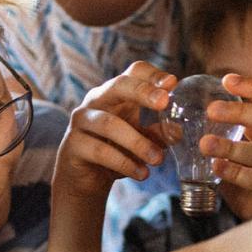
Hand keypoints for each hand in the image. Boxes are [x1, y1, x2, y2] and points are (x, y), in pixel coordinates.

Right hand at [54, 61, 174, 198]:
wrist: (86, 179)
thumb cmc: (117, 150)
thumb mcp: (142, 138)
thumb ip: (159, 132)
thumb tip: (178, 131)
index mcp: (117, 93)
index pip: (135, 72)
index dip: (153, 75)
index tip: (173, 84)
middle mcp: (97, 100)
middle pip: (118, 85)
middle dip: (142, 92)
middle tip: (164, 103)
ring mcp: (82, 120)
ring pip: (110, 124)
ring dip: (138, 142)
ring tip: (158, 159)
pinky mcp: (73, 145)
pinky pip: (100, 151)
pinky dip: (124, 163)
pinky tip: (141, 173)